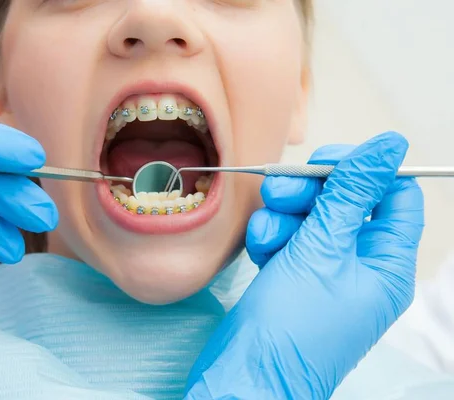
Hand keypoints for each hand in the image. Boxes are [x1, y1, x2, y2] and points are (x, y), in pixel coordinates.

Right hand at [185, 132, 423, 398]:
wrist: (246, 374)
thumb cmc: (292, 327)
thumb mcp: (323, 250)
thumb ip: (351, 193)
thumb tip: (389, 145)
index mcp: (387, 263)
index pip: (394, 195)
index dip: (363, 172)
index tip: (325, 162)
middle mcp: (360, 266)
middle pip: (346, 202)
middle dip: (311, 191)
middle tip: (280, 189)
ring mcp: (325, 271)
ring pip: (311, 217)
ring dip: (284, 215)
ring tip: (266, 233)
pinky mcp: (293, 275)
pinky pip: (288, 238)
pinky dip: (271, 236)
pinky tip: (259, 248)